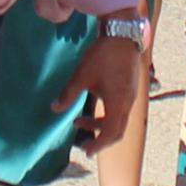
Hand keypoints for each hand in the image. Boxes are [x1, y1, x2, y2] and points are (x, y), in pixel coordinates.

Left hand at [61, 29, 142, 148]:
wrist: (122, 35)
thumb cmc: (102, 55)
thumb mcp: (81, 75)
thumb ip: (68, 94)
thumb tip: (54, 109)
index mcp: (118, 103)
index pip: (110, 133)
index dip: (98, 145)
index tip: (86, 150)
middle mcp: (128, 103)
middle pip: (117, 131)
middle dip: (100, 139)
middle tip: (84, 144)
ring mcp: (131, 96)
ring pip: (119, 120)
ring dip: (101, 125)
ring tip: (79, 120)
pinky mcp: (130, 89)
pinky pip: (121, 110)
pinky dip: (107, 115)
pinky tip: (92, 103)